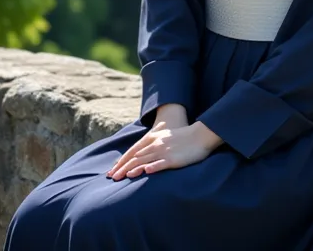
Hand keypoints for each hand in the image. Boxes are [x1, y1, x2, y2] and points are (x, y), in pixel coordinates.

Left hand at [106, 120, 222, 178]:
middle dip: (122, 167)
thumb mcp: (165, 136)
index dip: (122, 160)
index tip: (113, 168)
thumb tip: (142, 153)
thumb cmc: (183, 137)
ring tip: (121, 176)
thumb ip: (154, 142)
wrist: (200, 135)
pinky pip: (160, 164)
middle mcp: (156, 144)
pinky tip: (144, 172)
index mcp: (153, 137)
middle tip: (112, 177)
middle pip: (135, 157)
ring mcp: (164, 151)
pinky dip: (151, 167)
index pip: (133, 150)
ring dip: (131, 169)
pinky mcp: (173, 159)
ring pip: (144, 161)